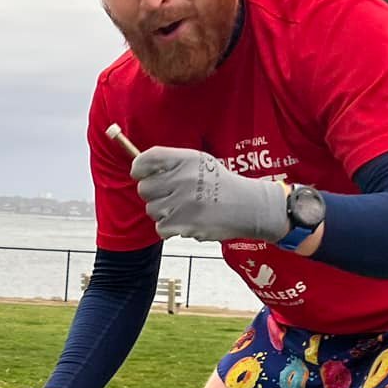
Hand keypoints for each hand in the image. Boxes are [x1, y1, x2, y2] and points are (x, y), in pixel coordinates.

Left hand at [130, 144, 290, 242]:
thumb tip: (139, 170)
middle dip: (154, 195)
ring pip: (152, 210)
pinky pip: (160, 228)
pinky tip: (187, 222)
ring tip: (184, 210)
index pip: (148, 159)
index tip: (140, 174)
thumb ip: (173, 164)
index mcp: (186, 159)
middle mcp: (183, 178)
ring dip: (163, 213)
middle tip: (171, 197)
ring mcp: (183, 202)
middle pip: (144, 188)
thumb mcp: (200, 163)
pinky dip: (170, 229)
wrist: (248, 207)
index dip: (139, 168)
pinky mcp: (184, 223)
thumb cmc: (220, 185)